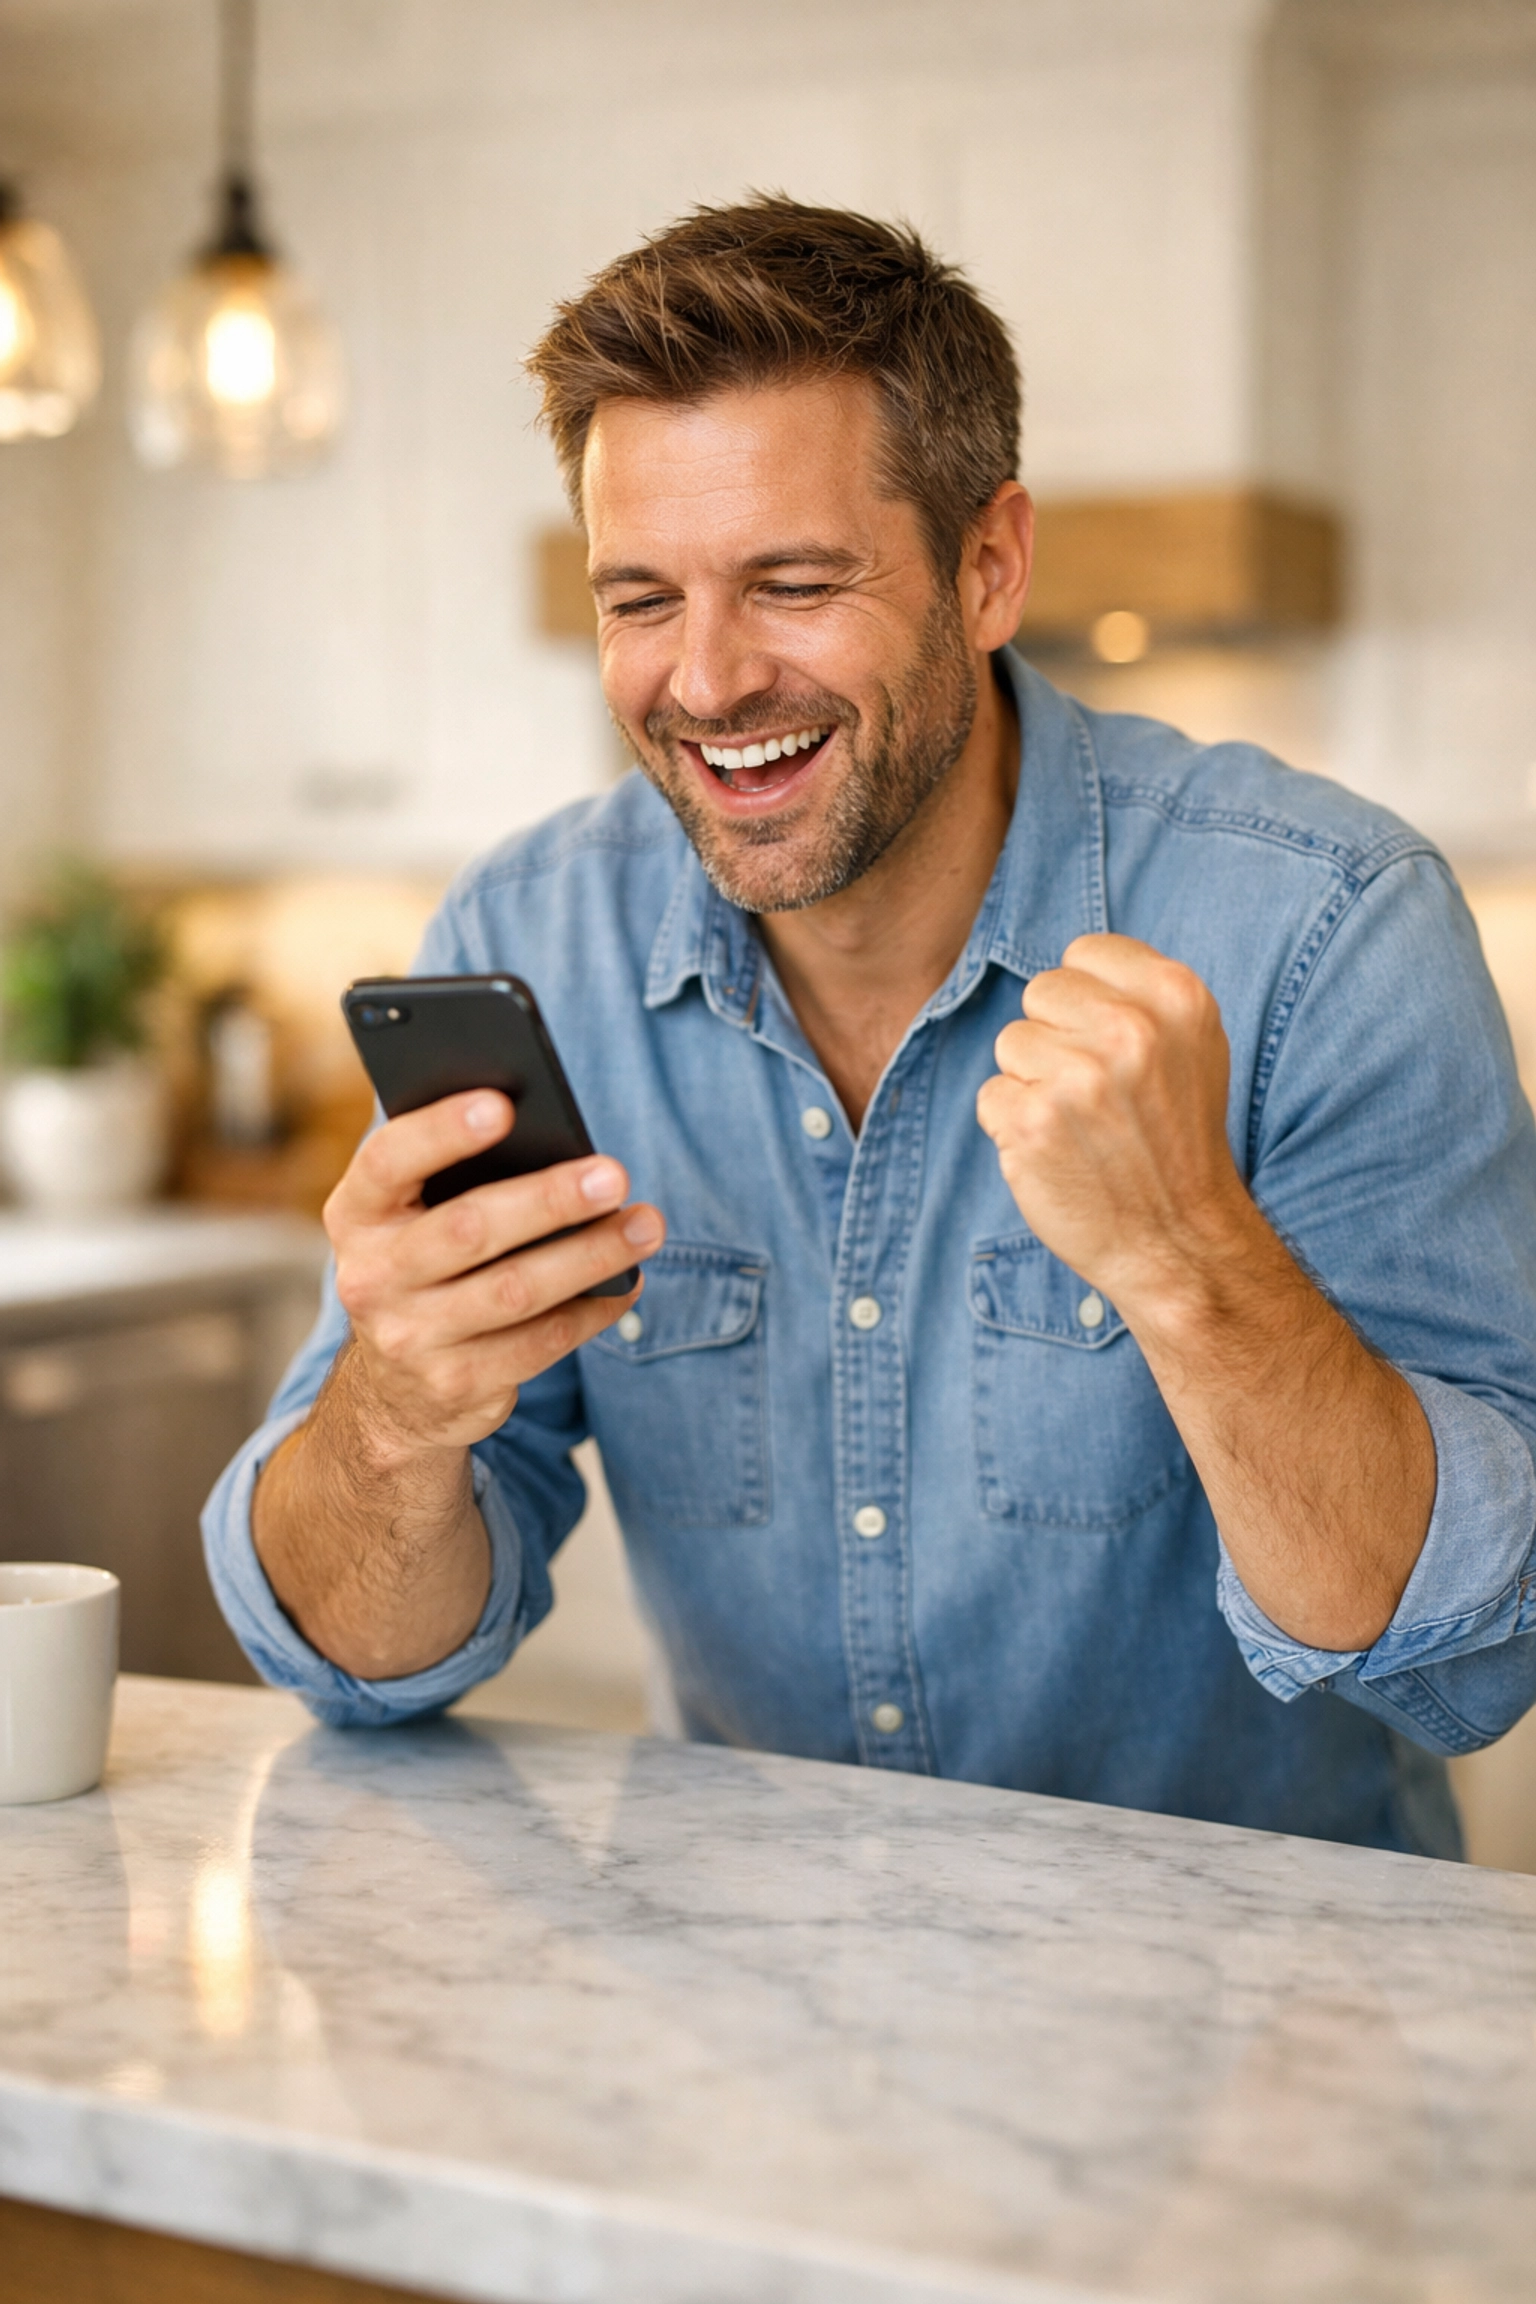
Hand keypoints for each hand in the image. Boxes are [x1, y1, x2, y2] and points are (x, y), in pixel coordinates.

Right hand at [326, 1090, 664, 1459]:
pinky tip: (627, 1283)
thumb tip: (554, 1140)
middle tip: (613, 1175)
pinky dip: (592, 1310)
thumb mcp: (413, 1219)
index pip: (388, 1161)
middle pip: (468, 1229)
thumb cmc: (427, 1265)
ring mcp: (410, 1339)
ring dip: (590, 1255)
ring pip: (515, 1291)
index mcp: (357, 1215)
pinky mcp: (457, 1385)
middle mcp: (372, 1278)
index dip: (441, 1132)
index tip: (503, 1106)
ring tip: (645, 1226)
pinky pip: (539, 1343)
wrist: (396, 1391)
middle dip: (548, 1199)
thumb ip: (454, 1177)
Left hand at [976, 934, 1251, 1312]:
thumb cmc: (1177, 1139)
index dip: (1088, 1001)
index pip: (1084, 953)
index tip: (1113, 1047)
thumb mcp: (1192, 1045)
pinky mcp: (1031, 1123)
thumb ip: (1138, 993)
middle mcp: (1129, 1030)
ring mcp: (1077, 1078)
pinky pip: (992, 1096)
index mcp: (1175, 997)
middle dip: (1057, 1038)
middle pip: (1041, 993)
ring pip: (1011, 1044)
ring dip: (1034, 1084)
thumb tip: (1071, 961)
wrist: (1179, 1242)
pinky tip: (1060, 1153)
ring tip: (1083, 1125)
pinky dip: (1015, 1128)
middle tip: (1099, 1095)